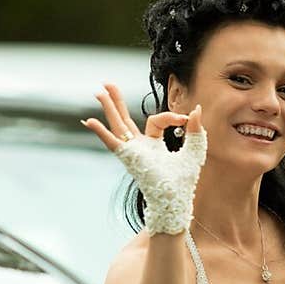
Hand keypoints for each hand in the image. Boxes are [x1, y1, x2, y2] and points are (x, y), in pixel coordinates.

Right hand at [82, 83, 206, 234]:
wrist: (175, 199)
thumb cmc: (184, 181)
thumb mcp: (194, 150)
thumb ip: (195, 130)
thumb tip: (195, 109)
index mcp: (153, 145)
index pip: (156, 120)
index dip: (171, 115)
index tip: (184, 118)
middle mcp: (139, 148)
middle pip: (125, 119)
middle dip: (117, 101)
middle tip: (107, 84)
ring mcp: (132, 152)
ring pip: (118, 125)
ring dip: (109, 108)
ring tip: (99, 90)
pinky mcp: (128, 158)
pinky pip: (112, 142)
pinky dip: (101, 132)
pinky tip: (88, 121)